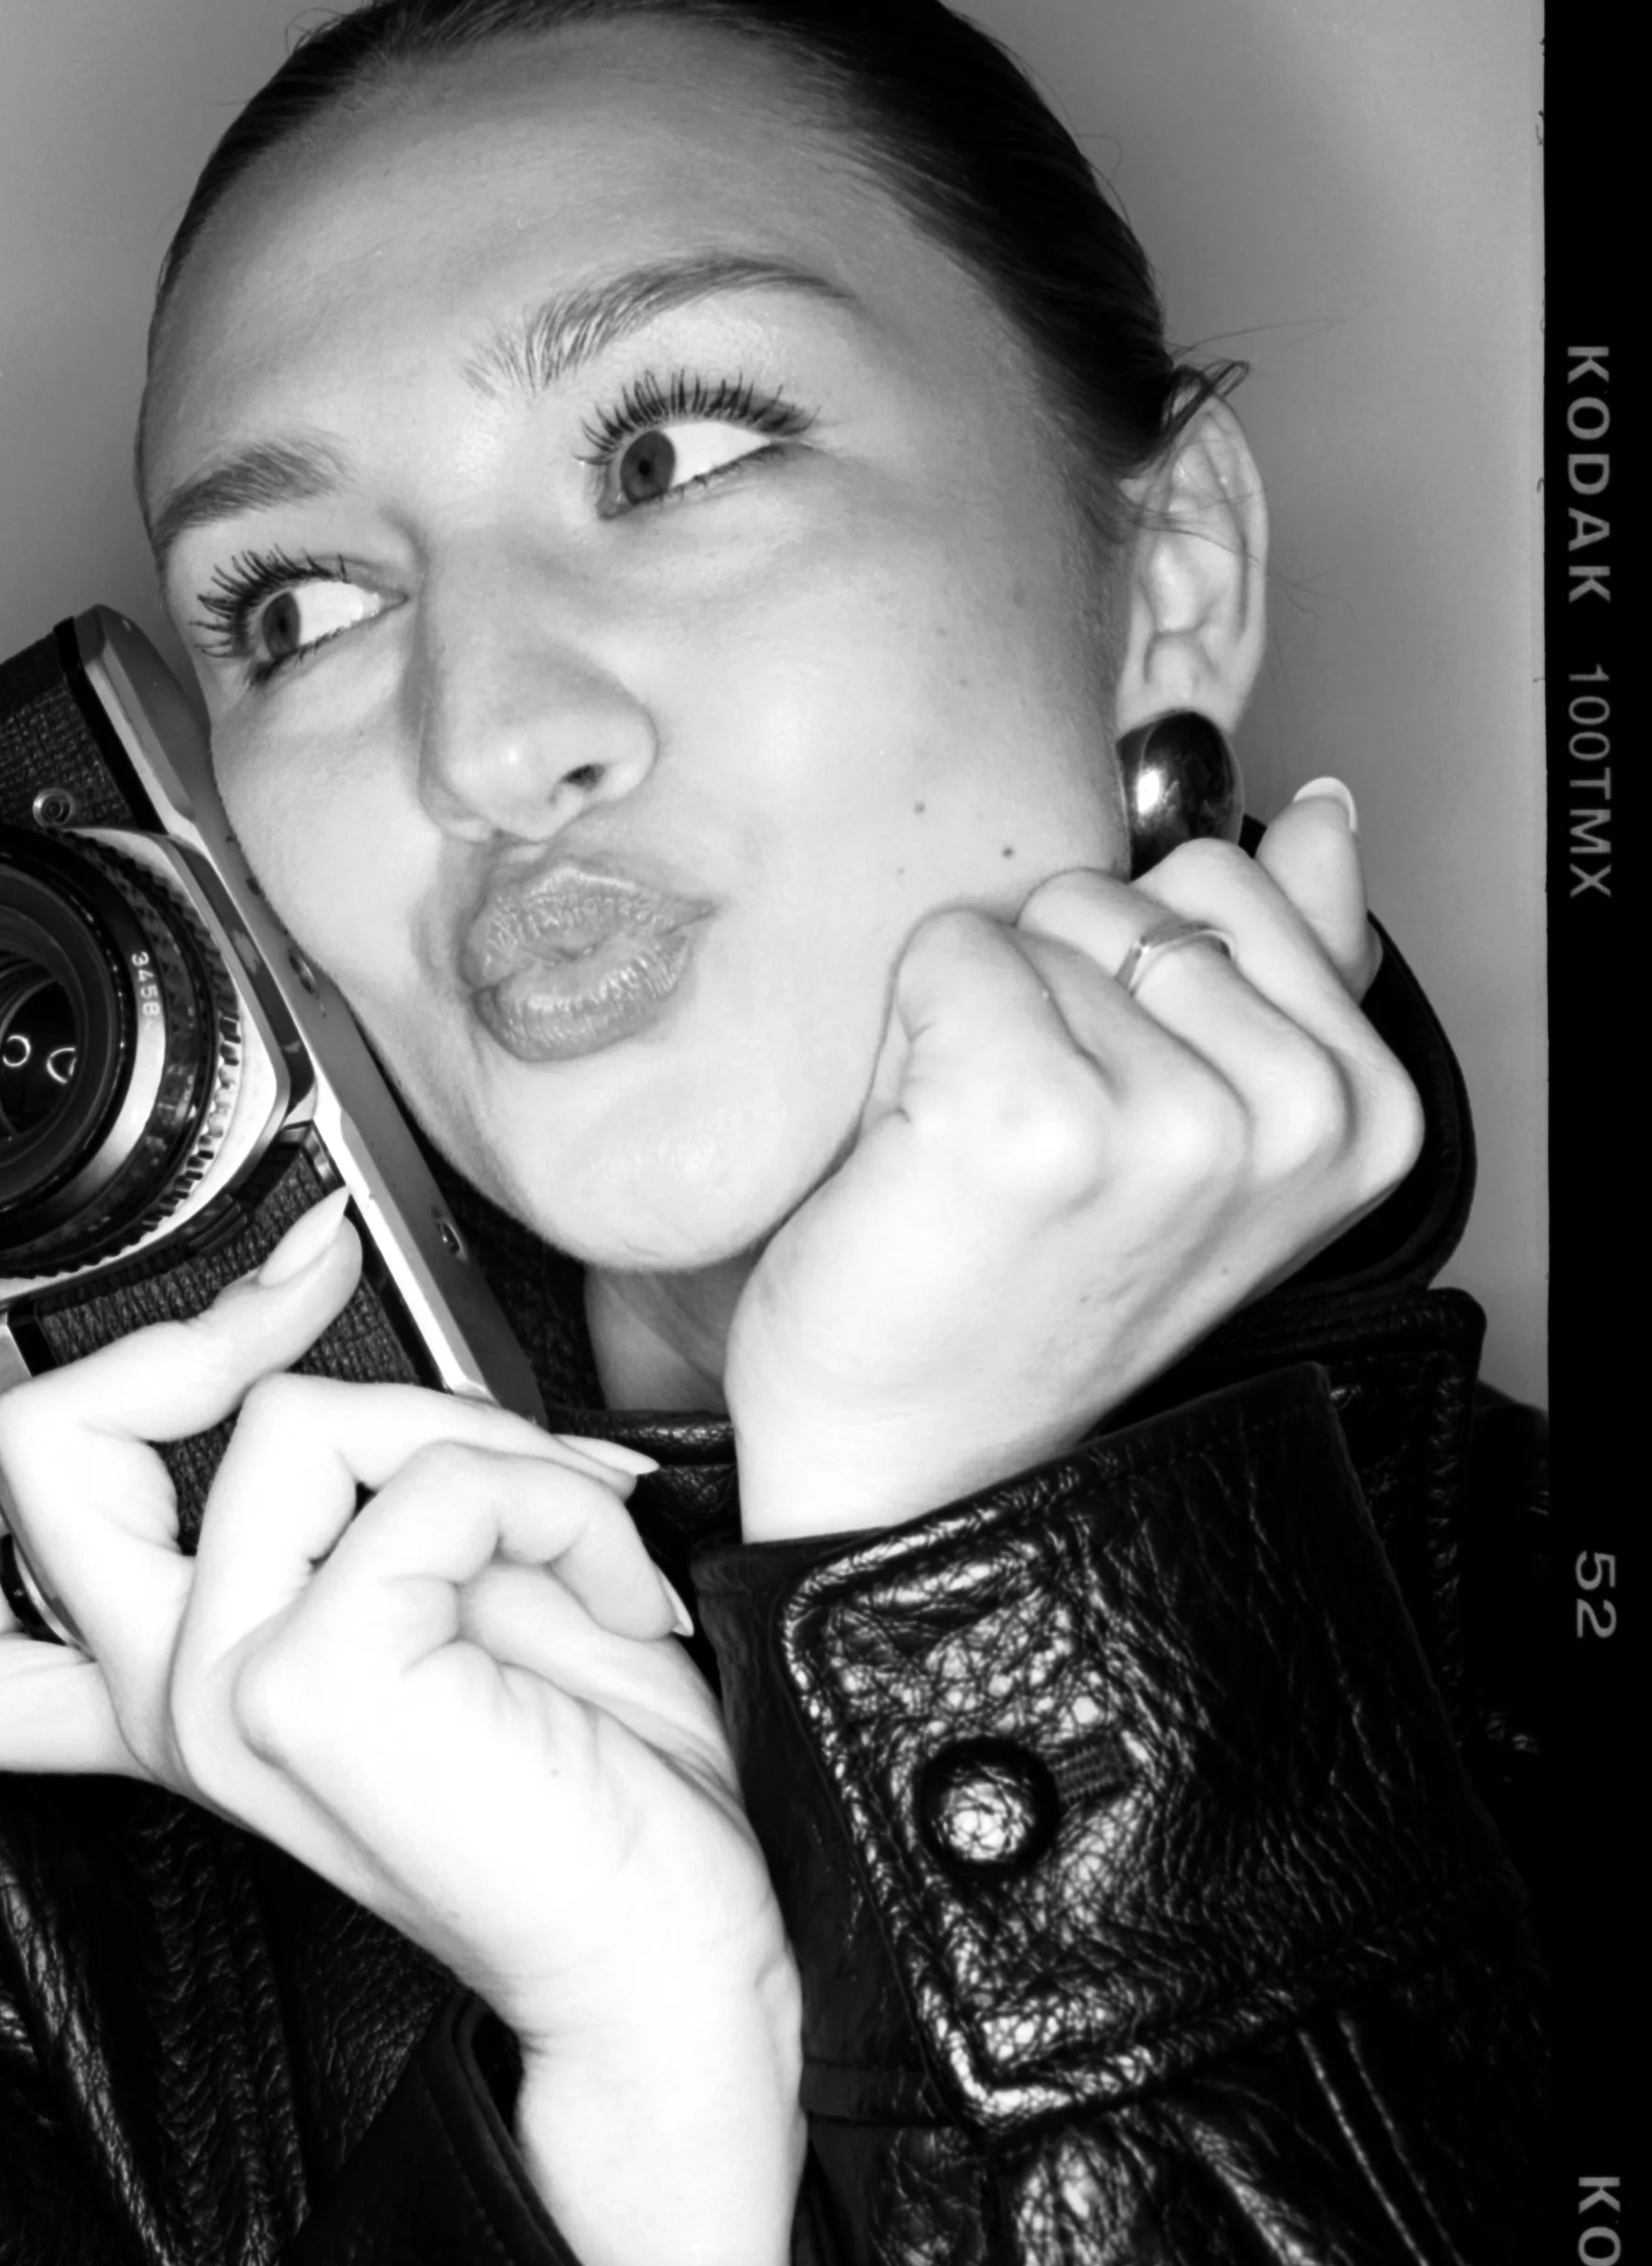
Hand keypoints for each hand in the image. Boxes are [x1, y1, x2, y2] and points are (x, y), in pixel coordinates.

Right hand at [0, 1197, 791, 2067]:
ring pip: (290, 1417)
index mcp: (189, 1677)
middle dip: (201, 1326)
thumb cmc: (594, 1781)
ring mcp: (224, 1693)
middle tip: (325, 1298)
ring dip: (478, 1437)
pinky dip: (555, 1503)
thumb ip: (351, 1493)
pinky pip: (429, 1483)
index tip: (250, 1299)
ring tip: (567, 1529)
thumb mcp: (447, 1596)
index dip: (62, 1386)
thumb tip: (313, 1316)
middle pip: (38, 1441)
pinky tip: (609, 1594)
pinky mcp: (306, 1687)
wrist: (675, 1947)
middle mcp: (176, 1693)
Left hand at [726, 786, 1423, 1541]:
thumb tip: (1330, 816)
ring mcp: (1172, 1123)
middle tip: (1035, 1136)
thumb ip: (1281, 961)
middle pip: (1123, 891)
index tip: (1113, 1104)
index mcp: (1363, 1109)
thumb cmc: (1031, 1281)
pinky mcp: (1032, 1121)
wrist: (915, 1449)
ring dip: (970, 1019)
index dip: (1132, 972)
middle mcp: (1291, 1116)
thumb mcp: (1201, 1121)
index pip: (1228, 878)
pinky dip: (902, 1032)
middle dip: (1051, 985)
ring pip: (1030, 921)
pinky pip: (947, 951)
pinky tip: (923, 1152)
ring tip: (978, 1151)